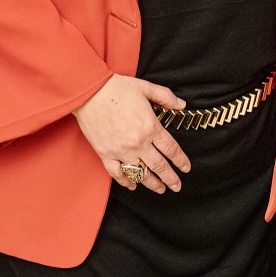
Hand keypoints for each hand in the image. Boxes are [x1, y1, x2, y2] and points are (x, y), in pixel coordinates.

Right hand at [73, 75, 191, 193]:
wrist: (90, 93)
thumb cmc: (117, 88)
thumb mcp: (146, 88)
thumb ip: (166, 97)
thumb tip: (181, 105)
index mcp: (151, 127)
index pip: (171, 149)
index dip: (180, 160)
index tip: (185, 168)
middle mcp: (139, 143)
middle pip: (159, 166)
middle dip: (170, 178)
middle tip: (176, 186)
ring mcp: (122, 151)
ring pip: (141, 173)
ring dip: (152, 183)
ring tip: (160, 189)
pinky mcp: (106, 154)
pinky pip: (118, 173)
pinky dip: (126, 181)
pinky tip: (132, 185)